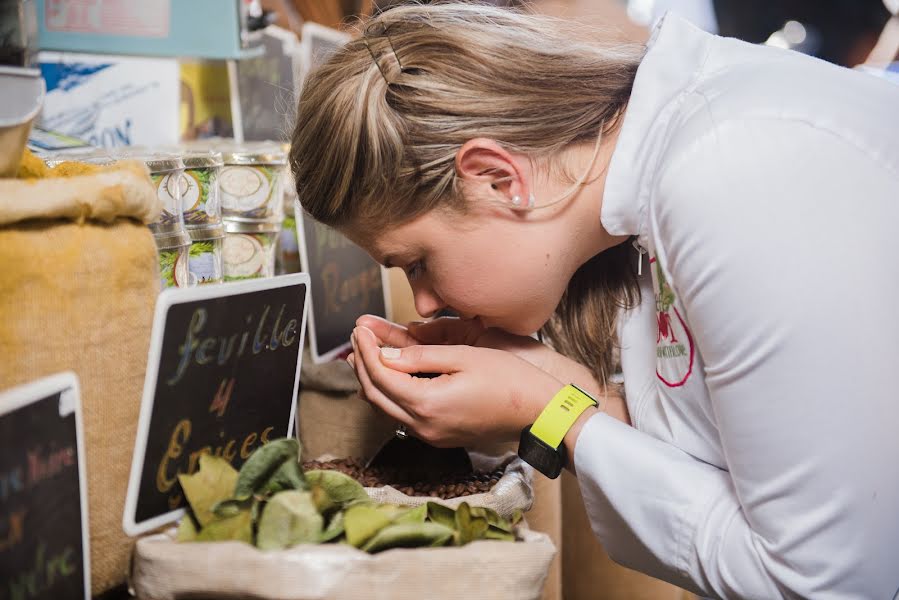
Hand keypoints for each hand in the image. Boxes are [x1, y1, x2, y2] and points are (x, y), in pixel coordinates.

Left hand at [348, 325, 563, 447]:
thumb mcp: (463, 357)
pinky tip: (389, 377)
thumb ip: (420, 356)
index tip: (360, 328)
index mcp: (427, 404)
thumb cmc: (509, 380)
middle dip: (362, 365)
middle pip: (375, 395)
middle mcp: (423, 426)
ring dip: (371, 381)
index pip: (380, 375)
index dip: (367, 349)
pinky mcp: (439, 437)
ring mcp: (431, 436)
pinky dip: (389, 394)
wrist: (539, 414)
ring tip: (363, 355)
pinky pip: (402, 416)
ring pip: (385, 409)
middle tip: (356, 338)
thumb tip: (385, 354)